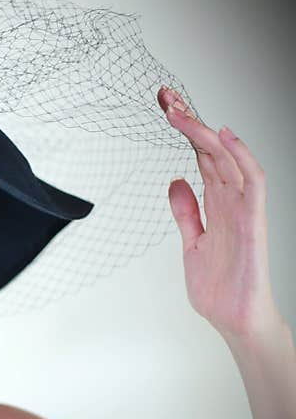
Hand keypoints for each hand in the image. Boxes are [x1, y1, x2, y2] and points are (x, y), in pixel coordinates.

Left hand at [158, 86, 279, 340]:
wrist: (234, 320)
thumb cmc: (219, 288)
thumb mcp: (192, 243)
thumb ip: (186, 212)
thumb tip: (176, 181)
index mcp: (217, 204)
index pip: (202, 156)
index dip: (186, 130)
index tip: (165, 108)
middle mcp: (232, 200)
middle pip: (211, 149)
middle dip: (190, 121)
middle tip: (166, 98)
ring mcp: (244, 209)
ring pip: (228, 158)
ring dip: (205, 132)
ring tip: (180, 112)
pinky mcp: (253, 222)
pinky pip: (254, 182)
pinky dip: (241, 157)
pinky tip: (224, 136)